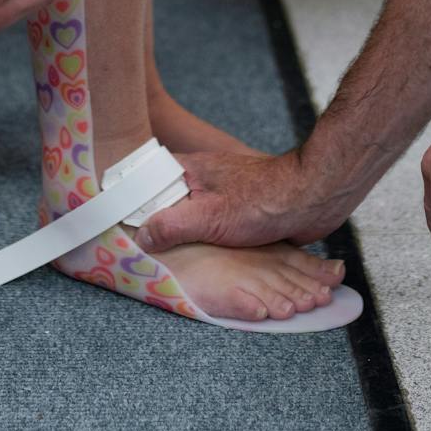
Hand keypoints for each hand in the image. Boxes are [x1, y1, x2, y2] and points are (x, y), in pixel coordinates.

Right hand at [133, 148, 349, 252]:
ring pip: (193, 218)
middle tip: (141, 251)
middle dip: (157, 225)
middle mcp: (203, 180)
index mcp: (189, 171)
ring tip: (167, 259)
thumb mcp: (208, 216)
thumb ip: (171, 225)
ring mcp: (222, 196)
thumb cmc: (263, 200)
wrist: (312, 197)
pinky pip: (215, 228)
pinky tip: (204, 258)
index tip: (118, 226)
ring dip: (186, 237)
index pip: (147, 182)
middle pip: (168, 203)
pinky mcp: (241, 213)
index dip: (132, 203)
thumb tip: (140, 238)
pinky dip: (208, 242)